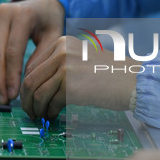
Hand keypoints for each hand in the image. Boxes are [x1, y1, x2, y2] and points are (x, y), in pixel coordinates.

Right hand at [0, 0, 64, 103]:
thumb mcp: (55, 37)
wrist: (41, 3)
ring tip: (2, 95)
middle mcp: (3, 13)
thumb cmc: (50, 21)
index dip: (11, 76)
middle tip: (4, 100)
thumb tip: (26, 81)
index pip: (12, 51)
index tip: (14, 95)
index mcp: (22, 15)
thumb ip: (41, 57)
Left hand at [20, 36, 137, 119]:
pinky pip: (51, 103)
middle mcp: (61, 51)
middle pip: (31, 79)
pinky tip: (53, 116)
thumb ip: (60, 66)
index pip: (34, 65)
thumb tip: (37, 86)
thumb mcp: (82, 60)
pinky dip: (49, 112)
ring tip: (41, 116)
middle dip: (27, 99)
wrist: (133, 80)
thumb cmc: (110, 74)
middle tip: (29, 111)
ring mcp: (65, 67)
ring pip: (38, 93)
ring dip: (37, 109)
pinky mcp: (70, 85)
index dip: (28, 85)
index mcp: (63, 42)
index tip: (28, 98)